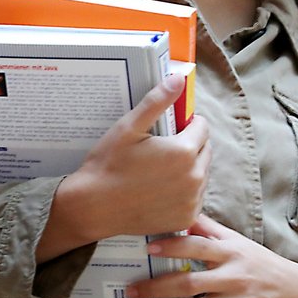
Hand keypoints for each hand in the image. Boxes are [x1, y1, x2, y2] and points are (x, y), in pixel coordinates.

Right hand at [40, 74, 210, 259]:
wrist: (92, 207)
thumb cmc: (107, 165)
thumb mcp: (128, 127)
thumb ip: (156, 102)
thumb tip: (178, 79)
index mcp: (183, 151)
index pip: (202, 127)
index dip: (187, 124)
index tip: (169, 128)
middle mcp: (194, 178)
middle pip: (205, 150)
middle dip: (190, 145)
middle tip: (162, 149)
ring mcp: (191, 201)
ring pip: (201, 174)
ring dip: (189, 168)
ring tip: (159, 169)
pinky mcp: (186, 218)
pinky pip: (195, 197)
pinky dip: (184, 191)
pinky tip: (161, 189)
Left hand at [126, 214, 297, 297]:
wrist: (297, 294)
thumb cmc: (261, 264)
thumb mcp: (239, 242)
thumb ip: (210, 229)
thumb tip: (183, 211)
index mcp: (231, 253)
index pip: (198, 247)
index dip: (173, 246)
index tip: (149, 247)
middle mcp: (233, 278)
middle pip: (189, 283)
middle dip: (156, 287)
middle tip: (131, 289)